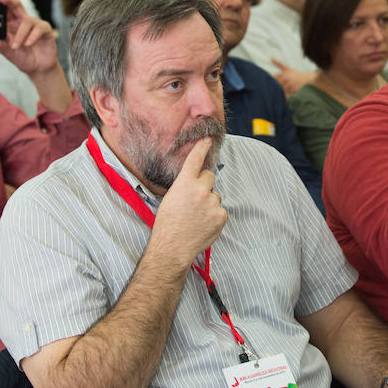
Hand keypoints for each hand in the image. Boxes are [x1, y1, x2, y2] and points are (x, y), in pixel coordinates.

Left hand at [0, 0, 58, 75]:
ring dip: (20, 34)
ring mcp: (35, 25)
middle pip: (17, 6)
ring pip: (26, 21)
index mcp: (12, 26)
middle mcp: (23, 23)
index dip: (1, 4)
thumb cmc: (24, 59)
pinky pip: (39, 28)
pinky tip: (28, 44)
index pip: (6, 11)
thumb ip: (1, 46)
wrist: (38, 69)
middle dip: (10, 1)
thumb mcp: (9, 54)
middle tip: (2, 0)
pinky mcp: (45, 31)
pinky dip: (32, 36)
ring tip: (15, 46)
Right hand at [150, 138, 226, 266]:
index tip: (208, 139)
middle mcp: (200, 189)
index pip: (195, 159)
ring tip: (196, 217)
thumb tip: (194, 182)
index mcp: (184, 183)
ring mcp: (212, 202)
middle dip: (205, 184)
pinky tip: (203, 224)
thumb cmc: (166, 225)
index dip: (202, 147)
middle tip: (194, 199)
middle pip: (210, 176)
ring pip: (215, 195)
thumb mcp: (170, 198)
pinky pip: (220, 210)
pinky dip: (214, 216)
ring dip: (209, 202)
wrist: (172, 248)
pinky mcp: (221, 215)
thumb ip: (184, 186)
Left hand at [271, 59, 314, 95]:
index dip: (270, 81)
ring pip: (280, 91)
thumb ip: (278, 63)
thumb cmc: (294, 73)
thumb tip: (271, 58)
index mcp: (284, 74)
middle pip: (276, 85)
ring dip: (277, 92)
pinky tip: (281, 96)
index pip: (273, 78)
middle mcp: (287, 79)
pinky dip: (283, 95)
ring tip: (274, 93)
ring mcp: (290, 86)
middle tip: (269, 89)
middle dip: (273, 87)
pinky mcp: (293, 91)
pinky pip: (285, 95)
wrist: (306, 78)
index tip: (267, 82)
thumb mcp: (286, 68)